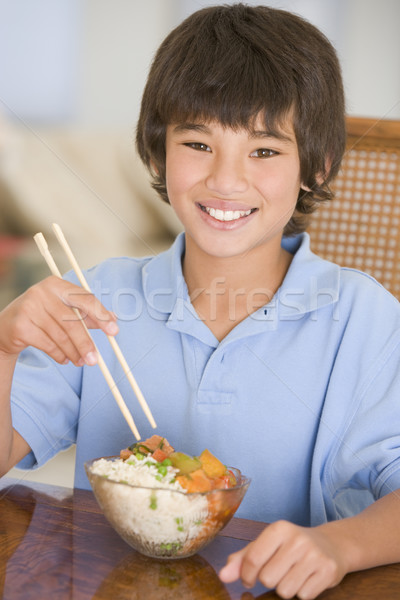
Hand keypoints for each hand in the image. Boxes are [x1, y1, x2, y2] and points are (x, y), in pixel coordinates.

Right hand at [0, 276, 118, 365]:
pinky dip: (60, 355)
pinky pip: (48, 345)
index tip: (114, 331)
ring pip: (60, 336)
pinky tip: (65, 360)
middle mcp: (42, 292)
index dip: (101, 315)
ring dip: (74, 352)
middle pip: (72, 321)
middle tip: (95, 360)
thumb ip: (87, 314)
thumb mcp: (64, 311)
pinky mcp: (21, 325)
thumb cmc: (41, 316)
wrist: (7, 327)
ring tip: (81, 362)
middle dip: (86, 343)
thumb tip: (113, 318)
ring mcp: (29, 308)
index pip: (85, 299)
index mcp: (56, 284)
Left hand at [219, 520, 347, 598]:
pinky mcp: (328, 571)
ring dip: (285, 588)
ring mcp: (314, 555)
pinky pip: (303, 596)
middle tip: (279, 571)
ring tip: (293, 575)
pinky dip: (302, 593)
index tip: (250, 578)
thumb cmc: (290, 546)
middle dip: (269, 581)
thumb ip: (242, 559)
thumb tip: (223, 576)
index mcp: (279, 529)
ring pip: (285, 591)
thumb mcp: (266, 545)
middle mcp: (297, 539)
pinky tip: (307, 579)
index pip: (252, 559)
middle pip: (267, 578)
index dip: (247, 575)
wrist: (331, 545)